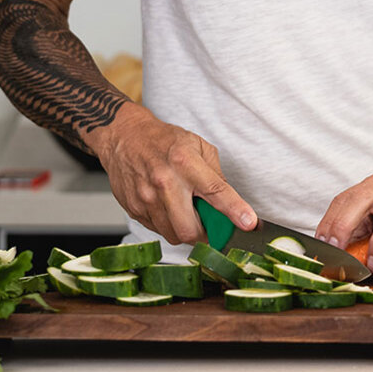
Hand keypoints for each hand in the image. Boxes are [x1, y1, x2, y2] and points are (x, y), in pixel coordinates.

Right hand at [85, 104, 255, 244]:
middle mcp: (165, 183)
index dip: (235, 210)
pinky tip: (167, 206)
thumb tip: (231, 202)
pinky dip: (168, 225)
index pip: (216, 191)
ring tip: (185, 210)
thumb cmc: (163, 140)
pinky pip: (157, 230)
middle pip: (190, 230)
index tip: (249, 223)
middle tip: (208, 224)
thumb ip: (216, 175)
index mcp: (185, 163)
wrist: (124, 136)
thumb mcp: (197, 146)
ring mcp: (146, 199)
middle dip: (205, 234)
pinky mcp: (133, 209)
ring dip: (186, 230)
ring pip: (173, 235)